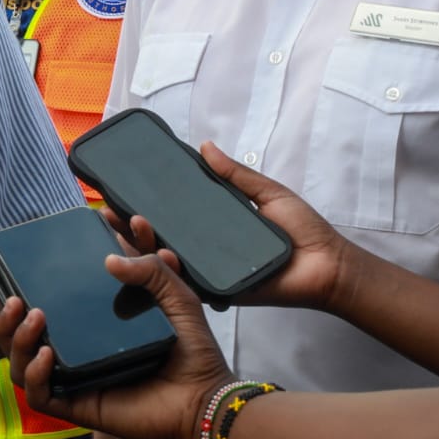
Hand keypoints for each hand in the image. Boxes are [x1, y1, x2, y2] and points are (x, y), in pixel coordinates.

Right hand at [0, 252, 231, 438]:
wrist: (206, 399)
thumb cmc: (193, 350)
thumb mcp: (177, 298)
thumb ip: (151, 270)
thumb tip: (109, 258)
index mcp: (94, 321)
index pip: (60, 293)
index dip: (51, 267)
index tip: (82, 226)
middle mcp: (77, 348)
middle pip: (24, 330)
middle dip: (9, 313)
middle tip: (18, 292)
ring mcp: (74, 377)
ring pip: (20, 361)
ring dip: (16, 338)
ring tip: (33, 317)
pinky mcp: (77, 405)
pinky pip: (38, 395)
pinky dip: (34, 374)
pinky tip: (47, 355)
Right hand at [100, 143, 357, 311]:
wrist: (328, 266)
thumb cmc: (304, 230)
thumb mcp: (267, 193)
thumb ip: (236, 175)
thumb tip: (205, 147)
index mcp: (215, 224)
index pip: (174, 213)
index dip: (147, 204)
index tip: (120, 191)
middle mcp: (208, 248)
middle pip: (162, 237)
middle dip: (133, 226)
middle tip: (110, 212)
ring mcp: (212, 271)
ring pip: (169, 260)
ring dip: (145, 245)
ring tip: (129, 227)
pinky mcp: (221, 291)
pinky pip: (192, 283)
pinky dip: (172, 272)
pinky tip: (155, 257)